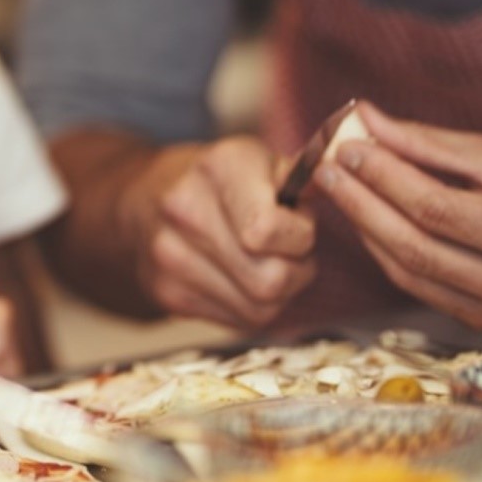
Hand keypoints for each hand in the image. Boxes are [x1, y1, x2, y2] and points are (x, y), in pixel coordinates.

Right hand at [128, 137, 317, 328]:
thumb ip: (300, 178)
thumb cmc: (221, 180)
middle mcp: (185, 210)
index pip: (269, 230)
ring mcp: (169, 256)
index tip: (294, 221)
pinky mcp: (166, 293)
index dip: (299, 235)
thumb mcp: (259, 160)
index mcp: (218, 167)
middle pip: (271, 280)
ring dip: (277, 292)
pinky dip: (252, 306)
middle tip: (287, 251)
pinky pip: (239, 322)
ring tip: (265, 263)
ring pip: (260, 309)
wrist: (146, 197)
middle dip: (295, 270)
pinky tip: (239, 278)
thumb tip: (335, 184)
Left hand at [315, 102, 481, 335]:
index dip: (382, 177)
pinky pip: (418, 288)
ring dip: (364, 228)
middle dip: (360, 202)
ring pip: (407, 272)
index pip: (433, 208)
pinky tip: (365, 220)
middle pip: (413, 245)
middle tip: (326, 168)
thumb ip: (428, 143)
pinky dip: (385, 252)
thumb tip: (362, 117)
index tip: (347, 146)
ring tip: (339, 188)